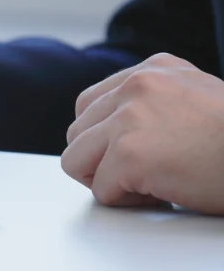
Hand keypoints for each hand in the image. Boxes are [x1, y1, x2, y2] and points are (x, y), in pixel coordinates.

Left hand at [62, 53, 223, 212]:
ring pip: (76, 160)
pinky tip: (163, 193)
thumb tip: (110, 131)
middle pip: (77, 132)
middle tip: (143, 174)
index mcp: (154, 70)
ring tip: (151, 183)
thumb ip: (153, 105)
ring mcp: (130, 118)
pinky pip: (101, 189)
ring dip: (107, 179)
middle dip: (101, 160)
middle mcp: (138, 86)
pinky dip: (126, 200)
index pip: (90, 104)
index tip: (136, 153)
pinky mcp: (131, 154)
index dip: (105, 138)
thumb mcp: (195, 102)